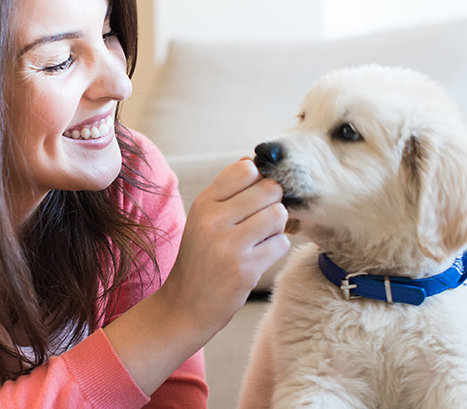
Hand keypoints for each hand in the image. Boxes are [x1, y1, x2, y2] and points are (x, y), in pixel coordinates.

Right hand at [160, 158, 290, 333]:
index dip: (258, 181)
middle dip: (273, 203)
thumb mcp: (203, 219)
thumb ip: (226, 192)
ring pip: (279, 215)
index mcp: (203, 203)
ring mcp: (229, 245)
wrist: (185, 305)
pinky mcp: (244, 269)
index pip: (245, 169)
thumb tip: (251, 161)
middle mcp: (214, 220)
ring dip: (278, 227)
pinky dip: (276, 249)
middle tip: (262, 221)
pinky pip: (281, 244)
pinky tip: (260, 257)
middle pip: (269, 189)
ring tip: (262, 239)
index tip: (254, 198)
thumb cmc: (200, 259)